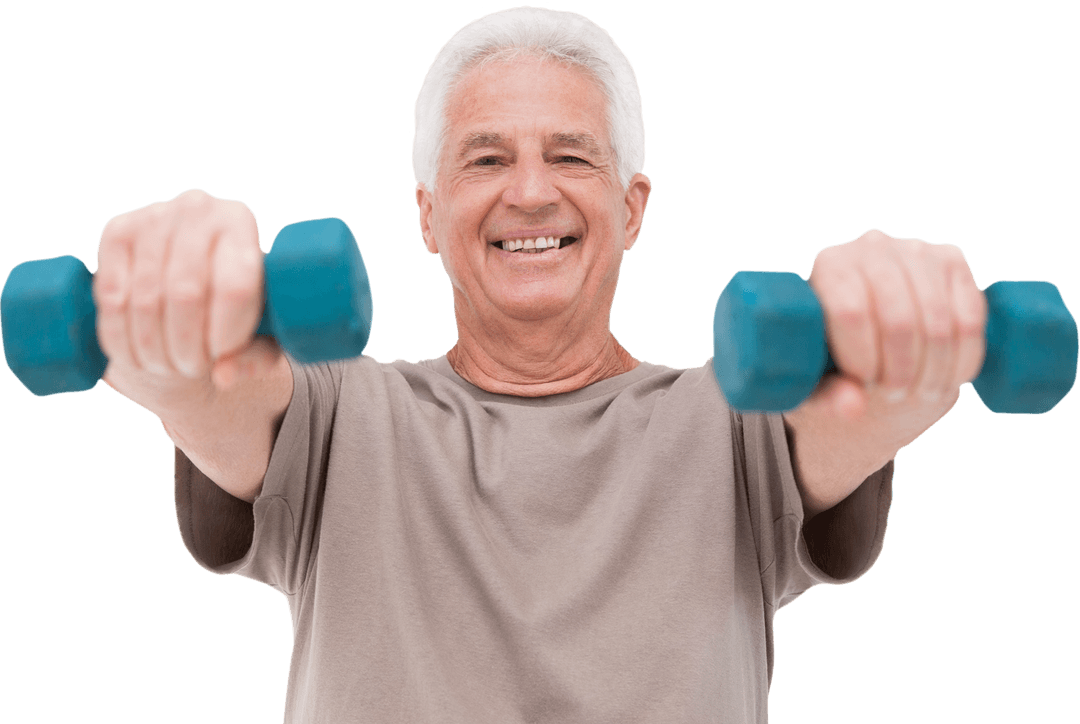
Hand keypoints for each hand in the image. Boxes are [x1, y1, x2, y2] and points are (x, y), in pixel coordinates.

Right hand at [93, 188, 281, 417]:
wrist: (190, 271)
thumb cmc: (237, 304)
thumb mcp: (261, 331)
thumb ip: (254, 357)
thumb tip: (223, 376)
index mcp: (242, 223)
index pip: (235, 287)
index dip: (226, 334)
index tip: (221, 357)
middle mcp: (198, 208)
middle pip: (186, 295)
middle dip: (187, 347)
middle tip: (193, 369)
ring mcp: (153, 215)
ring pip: (145, 299)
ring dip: (153, 348)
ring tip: (168, 367)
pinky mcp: (116, 231)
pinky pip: (111, 295)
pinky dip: (120, 335)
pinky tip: (136, 353)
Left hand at [790, 228, 988, 460]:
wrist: (868, 323)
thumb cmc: (830, 352)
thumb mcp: (817, 378)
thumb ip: (826, 396)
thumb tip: (854, 408)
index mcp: (829, 266)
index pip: (851, 313)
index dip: (863, 359)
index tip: (866, 384)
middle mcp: (871, 247)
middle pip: (898, 320)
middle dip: (901, 371)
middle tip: (894, 396)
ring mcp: (917, 250)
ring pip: (938, 321)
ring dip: (935, 370)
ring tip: (920, 392)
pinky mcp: (953, 261)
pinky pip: (970, 315)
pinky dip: (964, 356)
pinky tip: (950, 377)